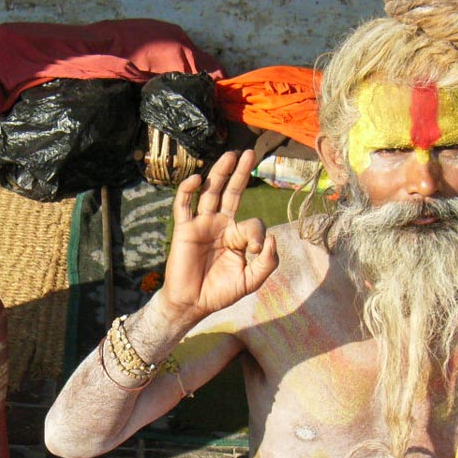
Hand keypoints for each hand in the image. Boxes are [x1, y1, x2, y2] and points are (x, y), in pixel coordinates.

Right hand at [160, 150, 277, 323]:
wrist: (192, 304)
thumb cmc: (221, 293)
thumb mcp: (252, 280)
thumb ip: (268, 262)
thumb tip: (273, 237)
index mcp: (237, 236)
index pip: (252, 221)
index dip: (258, 233)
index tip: (255, 251)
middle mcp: (219, 225)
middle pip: (231, 193)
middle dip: (241, 174)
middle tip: (250, 153)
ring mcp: (201, 225)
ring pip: (210, 192)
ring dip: (220, 173)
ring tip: (230, 155)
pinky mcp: (184, 229)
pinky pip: (184, 205)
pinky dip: (188, 190)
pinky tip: (197, 179)